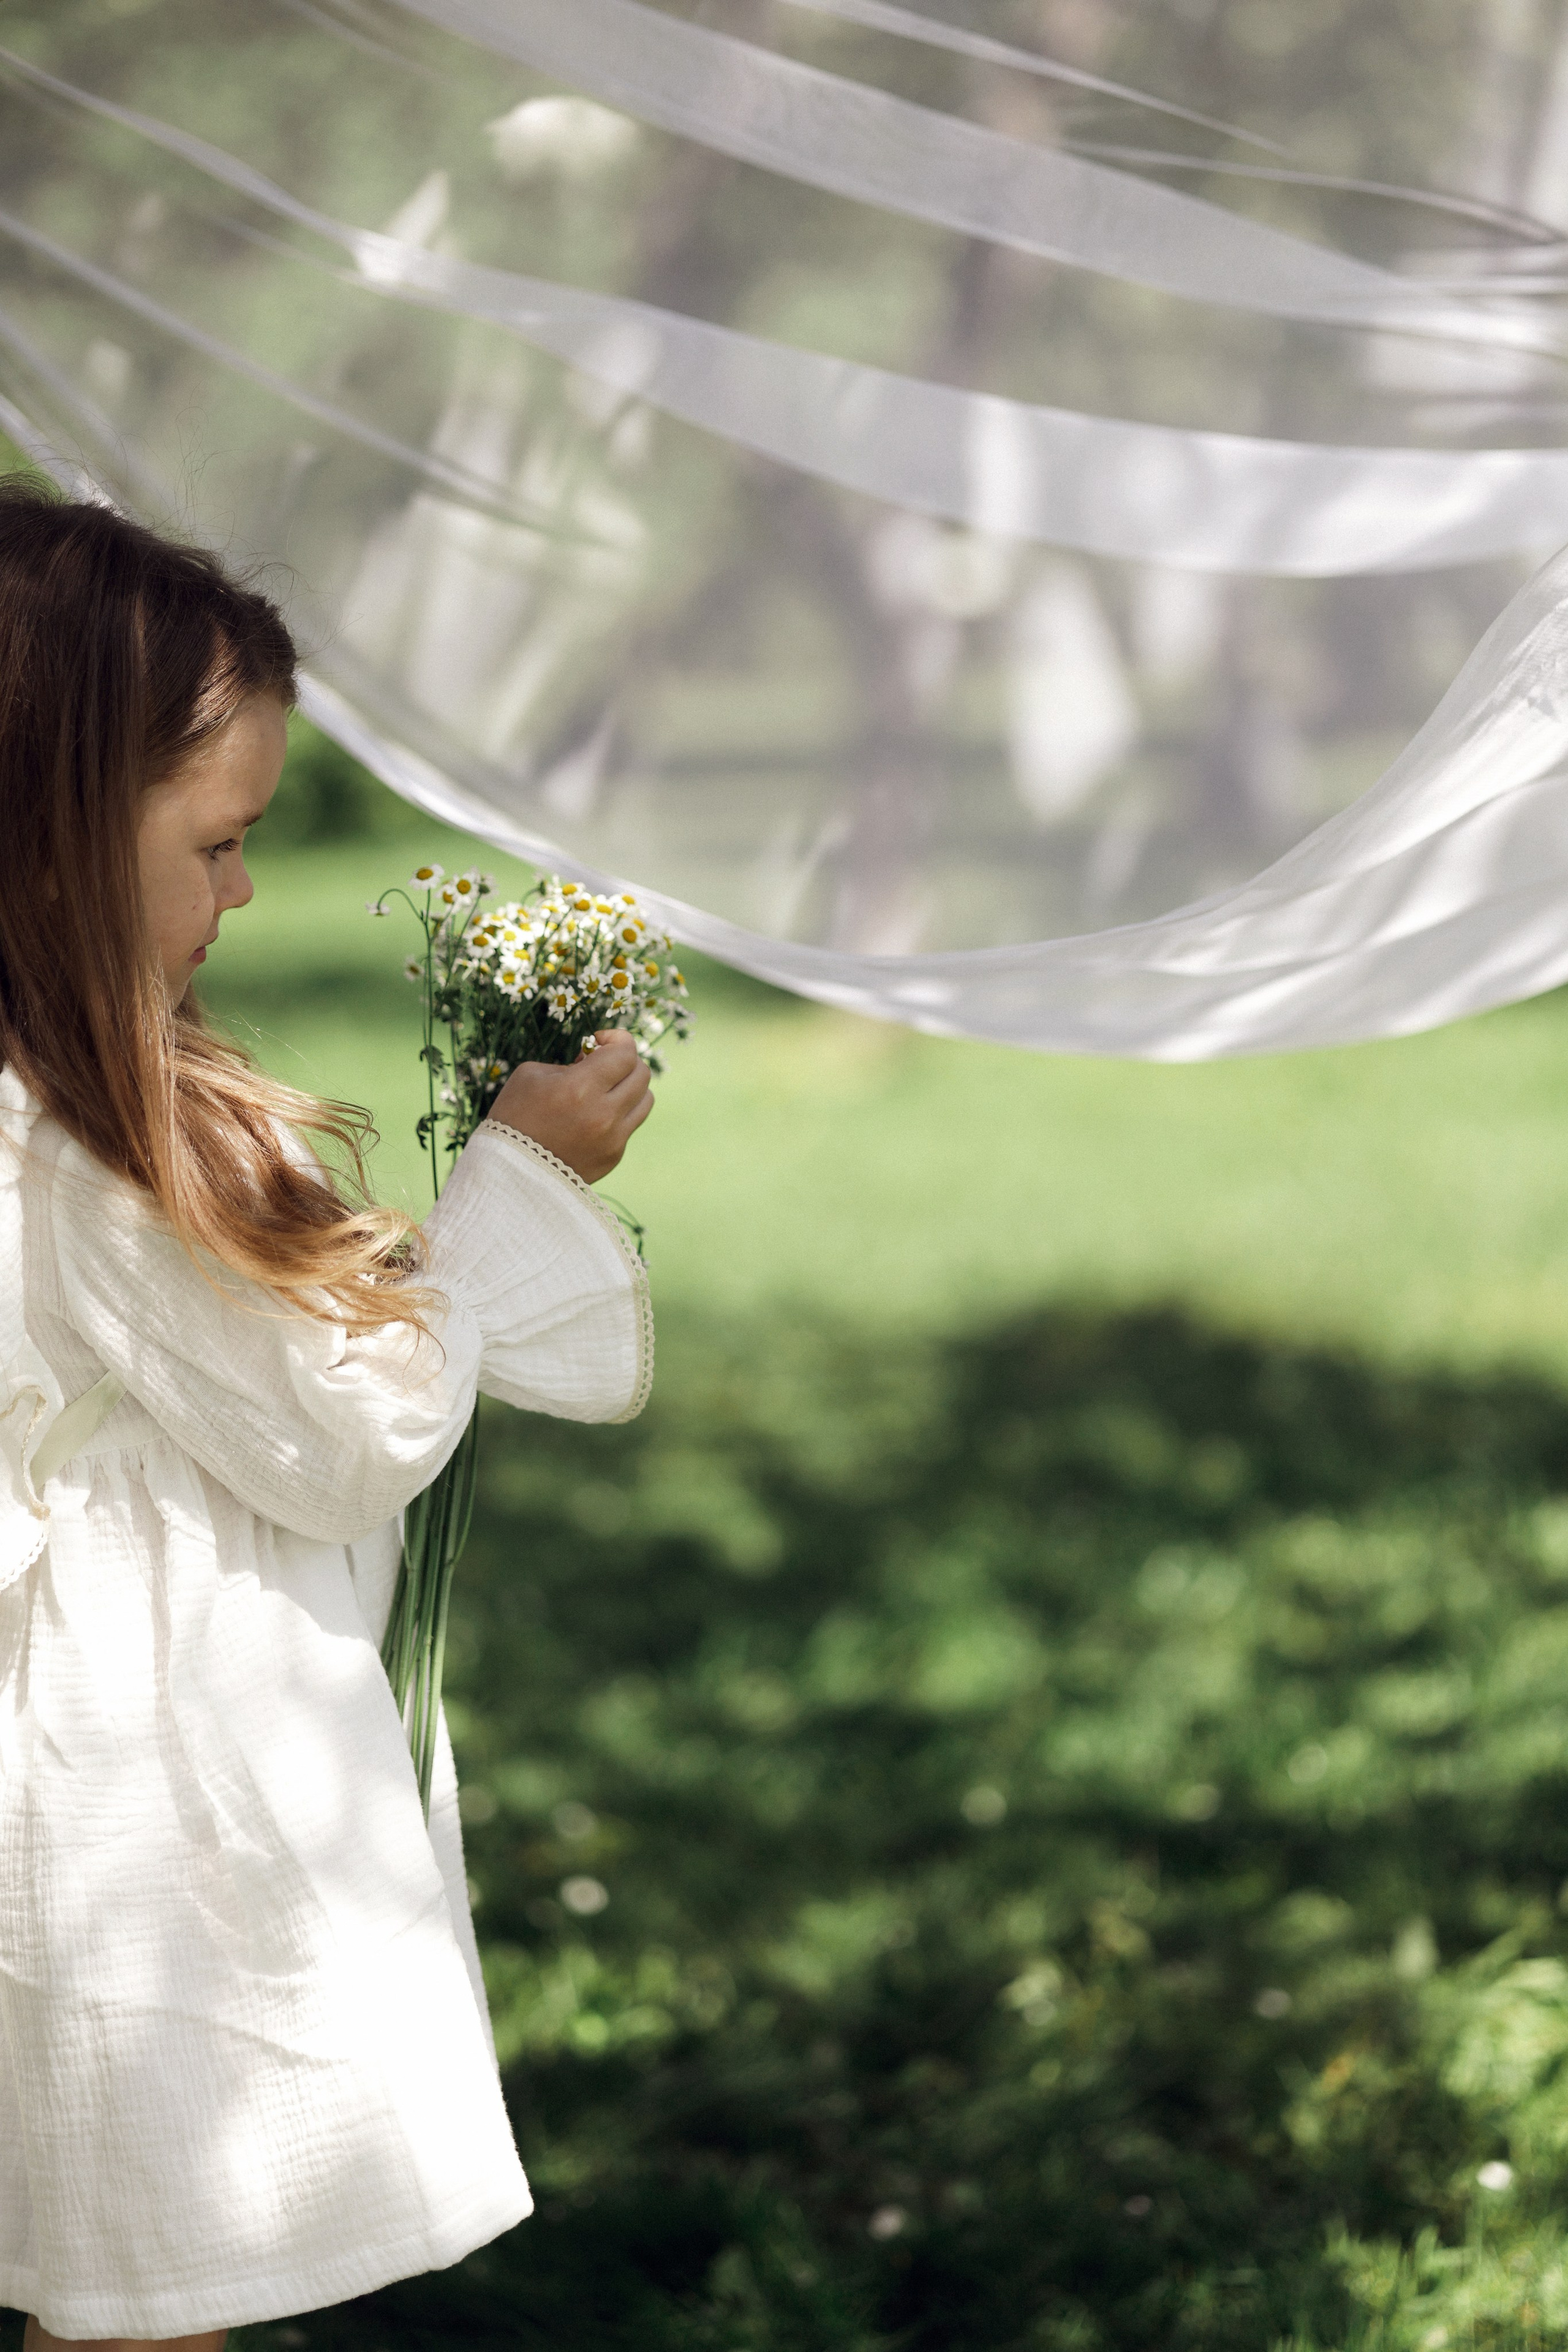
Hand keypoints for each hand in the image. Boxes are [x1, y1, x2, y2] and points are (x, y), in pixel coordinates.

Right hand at [486, 1030, 652, 1182]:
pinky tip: (592, 1117)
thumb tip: (594, 1061)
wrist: (507, 1171)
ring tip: (604, 1089)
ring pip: (645, 1100)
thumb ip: (570, 1063)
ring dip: (629, 1087)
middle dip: (624, 1061)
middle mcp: (604, 1115)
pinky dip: (618, 1114)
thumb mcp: (531, 1074)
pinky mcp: (613, 1157)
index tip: (598, 1041)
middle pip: (642, 1074)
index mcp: (580, 1088)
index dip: (617, 1038)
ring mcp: (613, 1140)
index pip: (625, 1053)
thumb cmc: (513, 1116)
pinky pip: (630, 1125)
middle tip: (601, 1064)